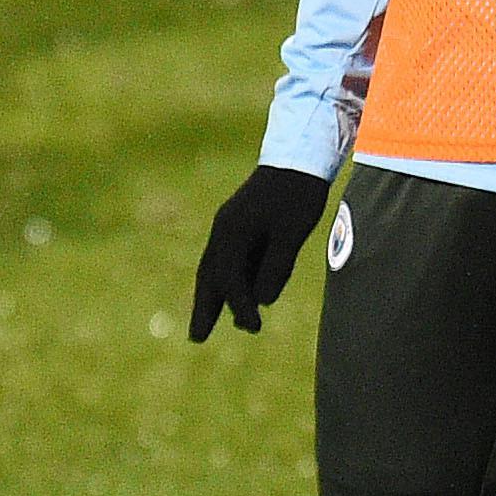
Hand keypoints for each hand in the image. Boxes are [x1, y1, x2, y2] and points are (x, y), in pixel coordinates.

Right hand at [189, 166, 329, 339]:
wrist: (299, 157)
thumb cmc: (298, 195)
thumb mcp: (291, 234)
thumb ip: (275, 268)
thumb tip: (261, 301)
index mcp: (233, 232)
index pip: (231, 280)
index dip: (241, 307)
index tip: (253, 328)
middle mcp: (224, 230)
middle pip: (208, 276)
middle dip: (204, 308)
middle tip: (197, 338)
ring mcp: (228, 225)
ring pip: (213, 268)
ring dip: (210, 296)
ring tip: (204, 324)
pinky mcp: (238, 223)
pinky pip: (225, 259)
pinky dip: (224, 280)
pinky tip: (231, 295)